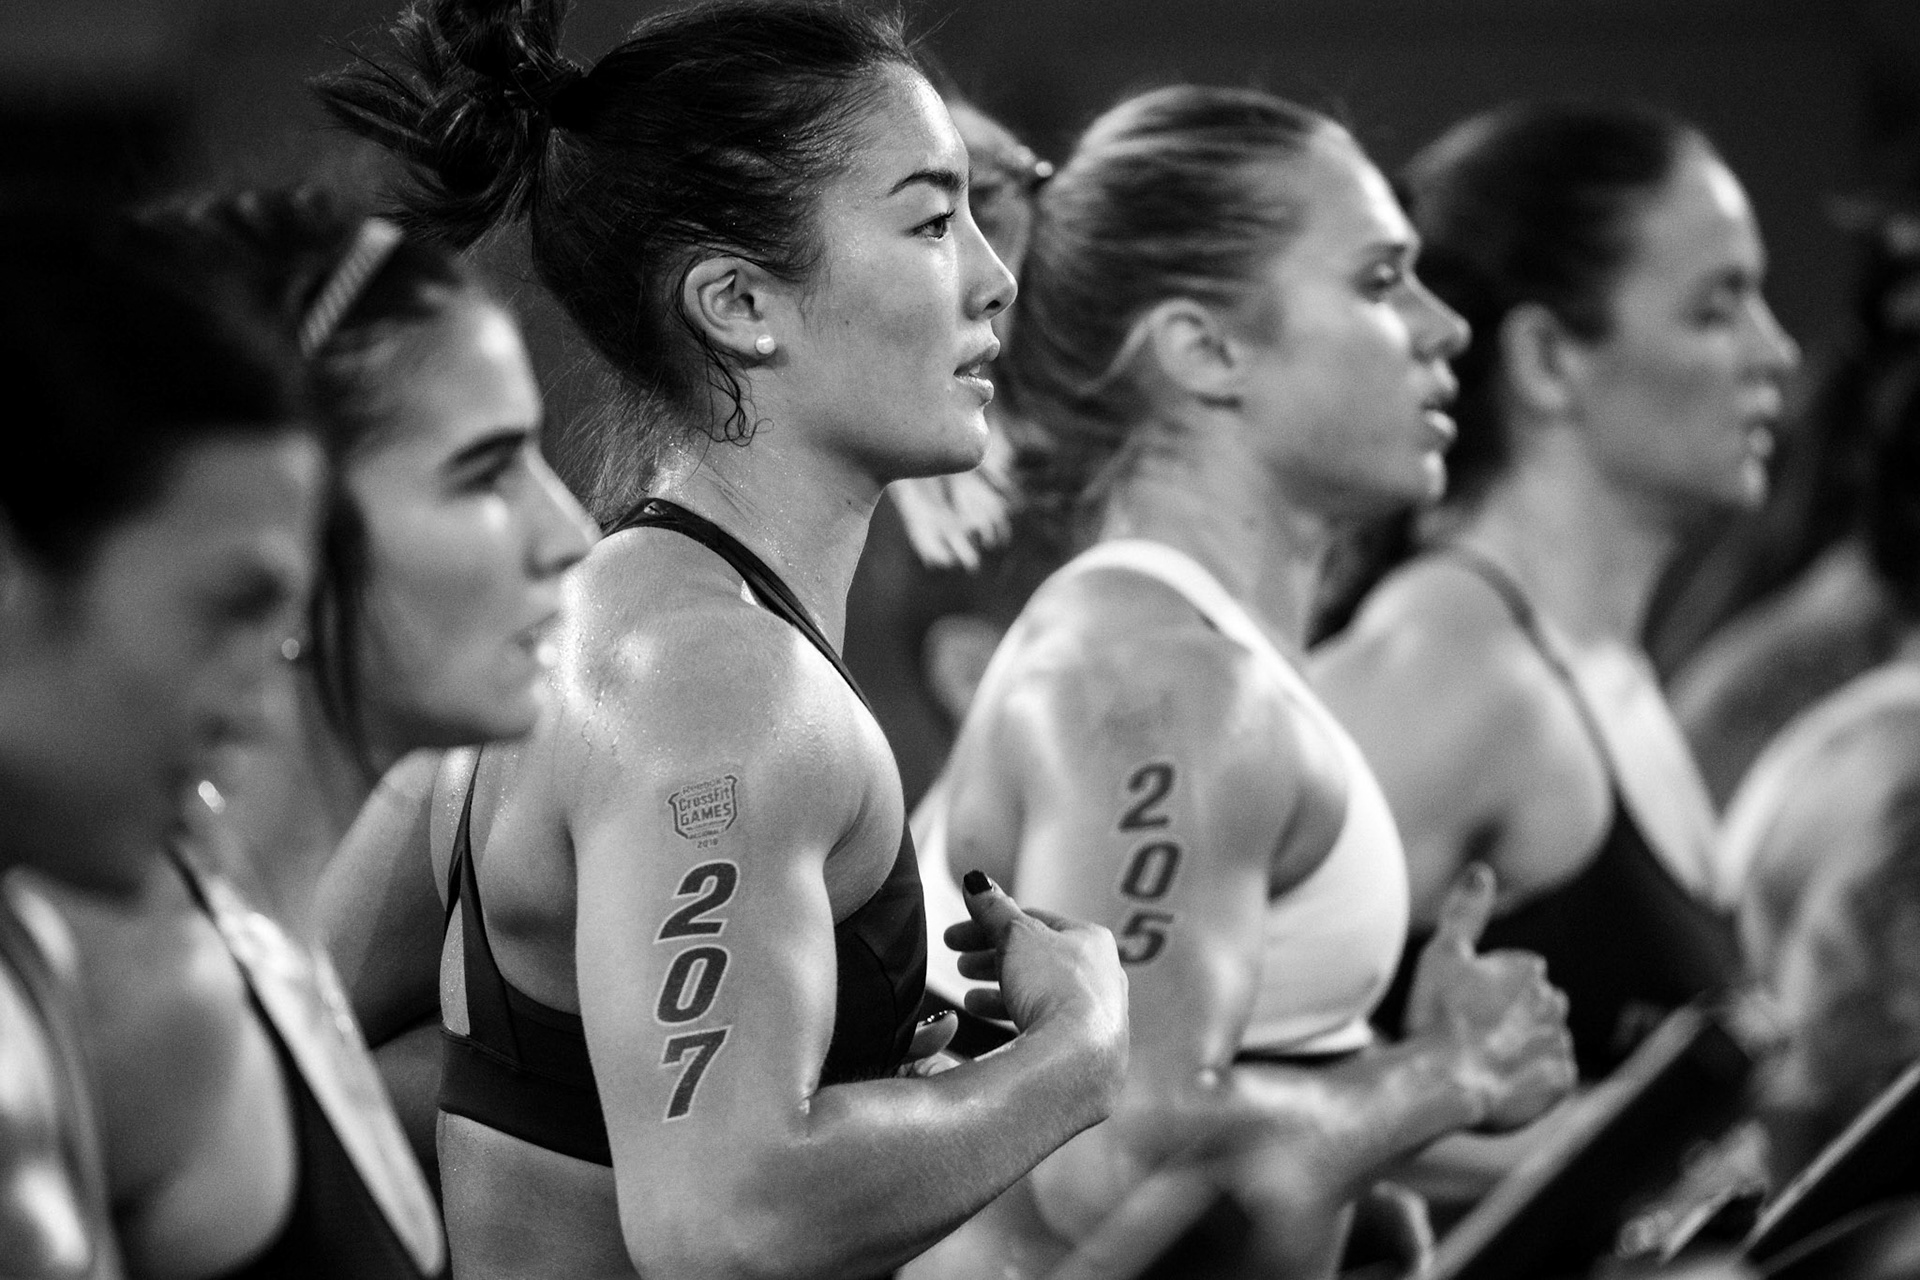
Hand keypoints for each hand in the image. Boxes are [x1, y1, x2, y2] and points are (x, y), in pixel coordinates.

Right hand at [942, 871, 1128, 1068]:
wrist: (1077, 1058)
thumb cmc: (1054, 988)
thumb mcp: (1015, 936)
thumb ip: (994, 909)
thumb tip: (976, 881)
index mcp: (1091, 939)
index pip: (1034, 921)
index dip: (990, 924)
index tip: (957, 935)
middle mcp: (1101, 975)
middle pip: (1035, 958)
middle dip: (992, 959)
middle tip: (959, 962)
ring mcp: (1096, 1014)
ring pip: (1039, 992)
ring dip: (1000, 990)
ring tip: (969, 998)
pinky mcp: (1084, 1048)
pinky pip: (1044, 1023)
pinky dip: (1014, 1017)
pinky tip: (991, 1024)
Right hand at [1404, 863, 1575, 1131]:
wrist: (1444, 1081)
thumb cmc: (1439, 1013)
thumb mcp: (1442, 952)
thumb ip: (1466, 911)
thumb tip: (1481, 871)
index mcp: (1530, 970)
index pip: (1516, 974)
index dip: (1485, 989)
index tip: (1460, 1005)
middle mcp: (1555, 1003)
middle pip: (1532, 1007)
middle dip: (1510, 1017)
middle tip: (1470, 1034)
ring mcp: (1560, 1044)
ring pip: (1541, 1041)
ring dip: (1520, 1047)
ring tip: (1482, 1061)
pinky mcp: (1562, 1082)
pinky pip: (1550, 1077)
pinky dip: (1531, 1079)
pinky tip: (1499, 1081)